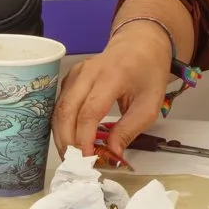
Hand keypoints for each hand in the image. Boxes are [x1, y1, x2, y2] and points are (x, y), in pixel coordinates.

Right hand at [52, 25, 171, 158]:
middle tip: (75, 163)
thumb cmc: (148, 73)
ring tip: (72, 156)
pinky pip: (60, 104)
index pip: (90, 111)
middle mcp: (89, 71)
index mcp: (113, 75)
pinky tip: (71, 139)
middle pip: (67, 111)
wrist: (141, 44)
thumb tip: (111, 154)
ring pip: (59, 109)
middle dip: (68, 141)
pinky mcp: (70, 77)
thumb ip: (130, 129)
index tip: (87, 160)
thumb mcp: (150, 104)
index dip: (84, 138)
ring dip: (62, 135)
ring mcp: (76, 72)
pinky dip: (62, 124)